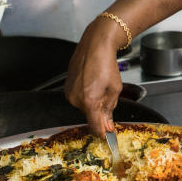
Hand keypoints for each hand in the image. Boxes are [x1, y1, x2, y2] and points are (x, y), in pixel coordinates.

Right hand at [64, 19, 124, 134]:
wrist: (95, 45)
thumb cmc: (107, 64)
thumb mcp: (115, 89)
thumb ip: (109, 109)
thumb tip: (107, 126)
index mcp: (89, 101)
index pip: (94, 126)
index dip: (102, 133)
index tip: (108, 135)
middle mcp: (75, 99)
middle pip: (90, 114)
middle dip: (100, 110)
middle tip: (108, 95)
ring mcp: (69, 92)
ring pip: (84, 105)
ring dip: (93, 100)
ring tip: (100, 83)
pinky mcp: (66, 86)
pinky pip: (78, 97)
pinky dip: (86, 93)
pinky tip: (92, 81)